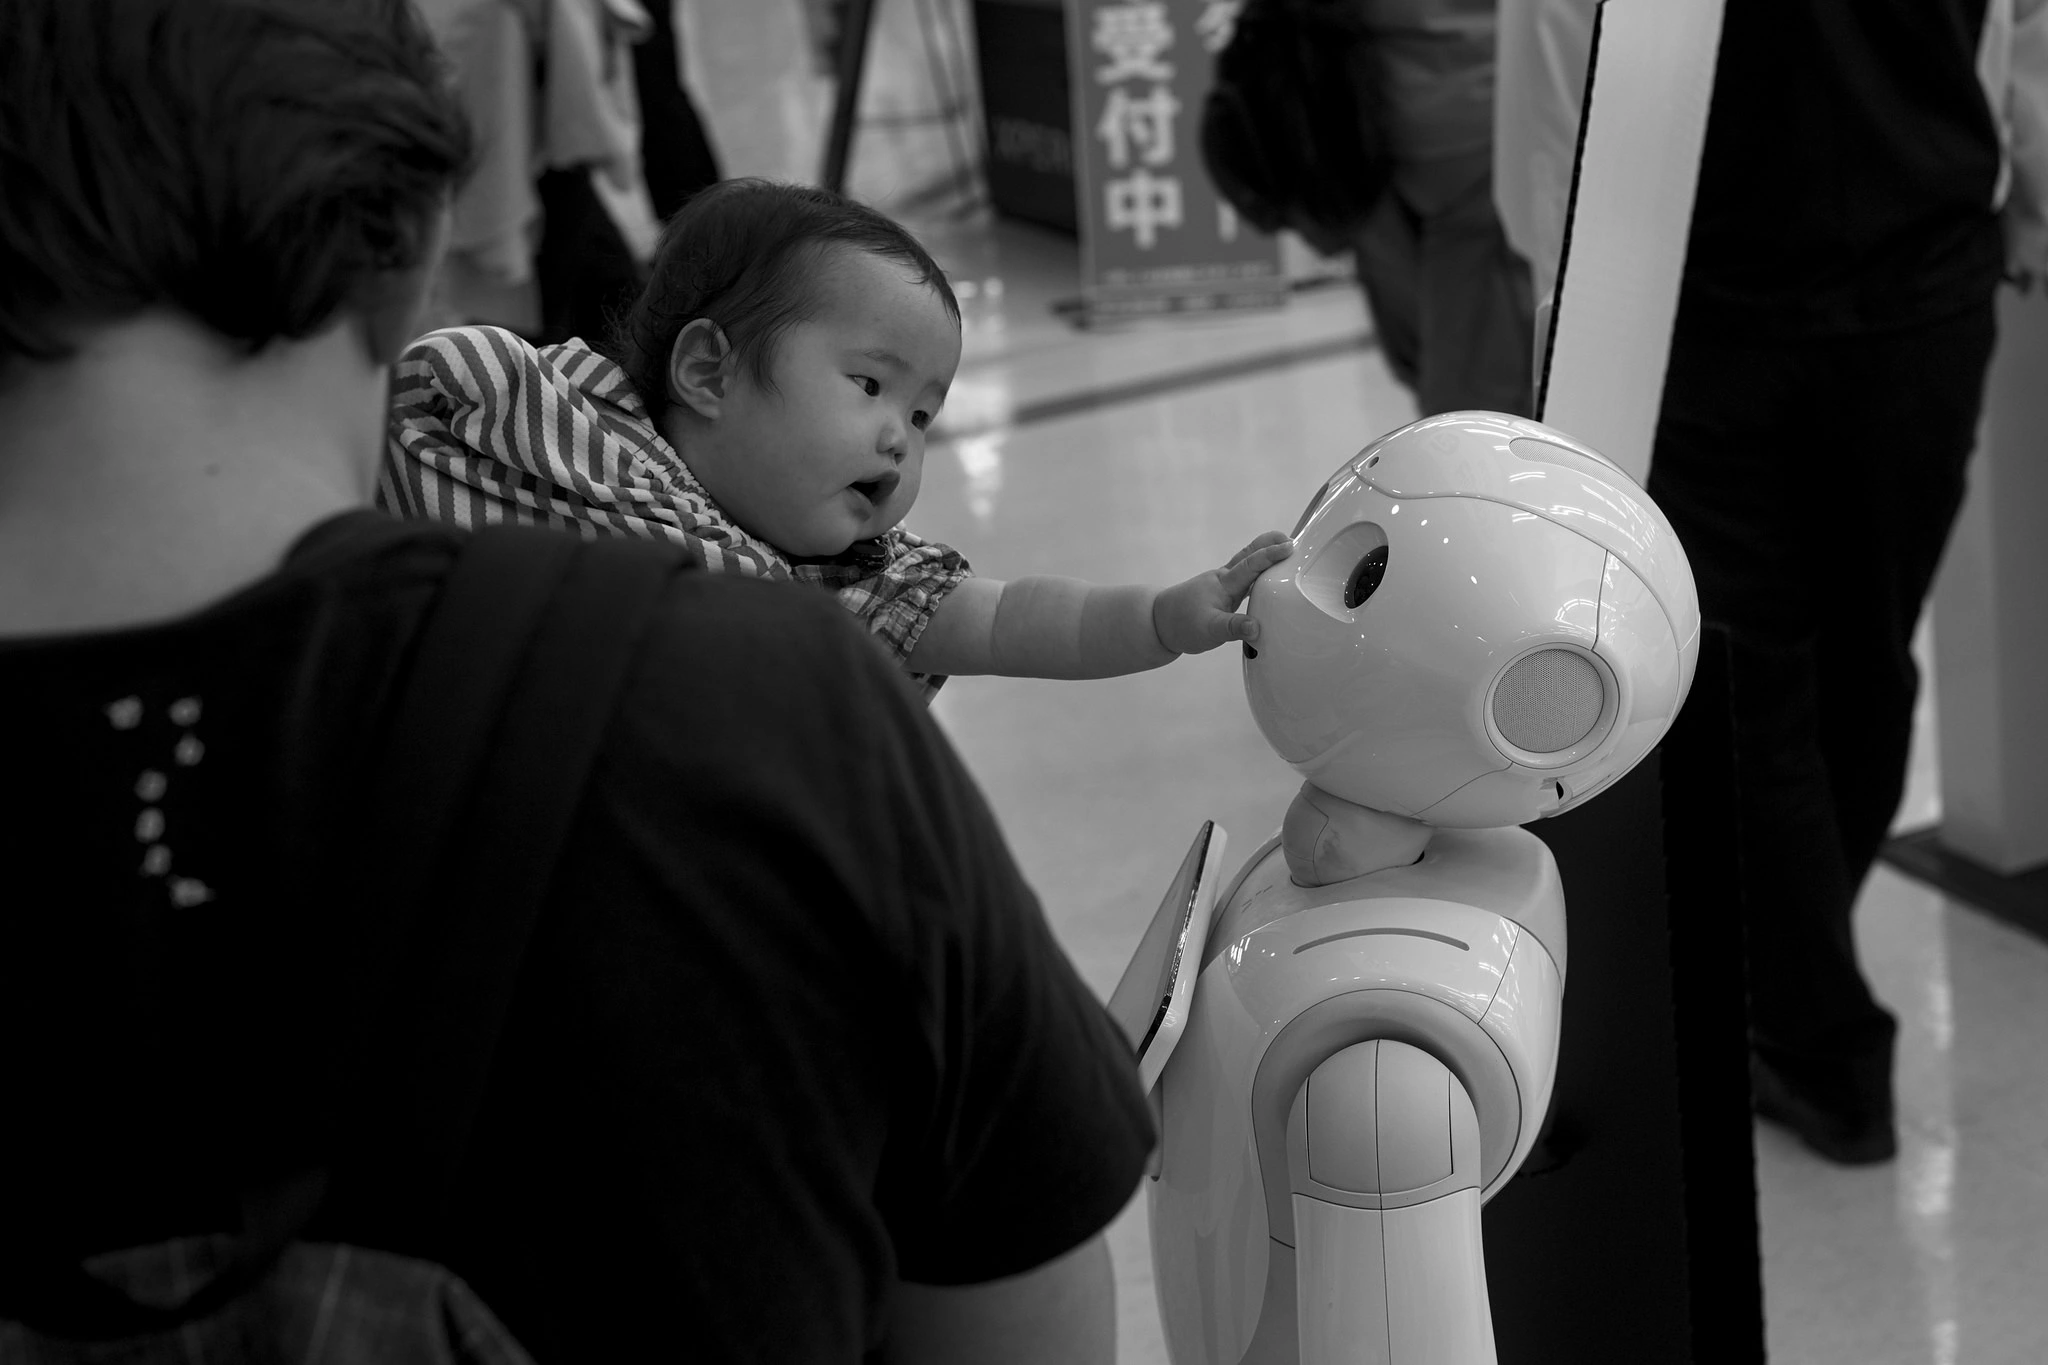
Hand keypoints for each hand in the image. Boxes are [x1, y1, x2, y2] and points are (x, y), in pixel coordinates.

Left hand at [1152, 531, 1293, 654]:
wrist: (1160, 623)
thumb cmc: (1182, 624)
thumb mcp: (1209, 630)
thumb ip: (1233, 628)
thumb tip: (1256, 628)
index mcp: (1224, 584)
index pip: (1251, 565)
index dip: (1271, 555)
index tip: (1291, 547)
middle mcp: (1226, 579)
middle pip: (1250, 554)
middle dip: (1271, 544)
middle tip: (1293, 540)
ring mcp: (1224, 584)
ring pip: (1249, 563)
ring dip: (1267, 555)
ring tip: (1289, 552)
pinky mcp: (1224, 593)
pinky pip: (1246, 576)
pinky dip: (1260, 570)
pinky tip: (1271, 576)